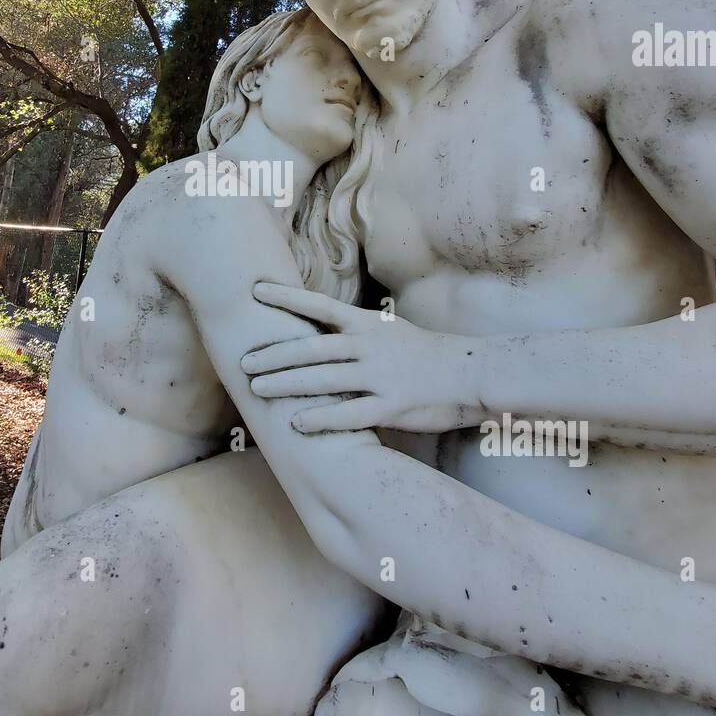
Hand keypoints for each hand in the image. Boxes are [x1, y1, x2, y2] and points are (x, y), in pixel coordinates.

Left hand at [242, 281, 484, 433]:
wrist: (472, 372)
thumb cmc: (425, 354)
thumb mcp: (390, 332)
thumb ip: (355, 333)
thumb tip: (319, 331)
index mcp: (367, 325)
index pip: (319, 305)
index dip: (286, 297)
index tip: (255, 290)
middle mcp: (369, 346)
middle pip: (312, 348)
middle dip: (274, 355)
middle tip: (243, 363)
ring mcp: (380, 376)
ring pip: (323, 379)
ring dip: (287, 384)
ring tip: (257, 390)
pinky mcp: (391, 405)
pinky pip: (349, 414)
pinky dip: (320, 419)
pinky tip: (297, 424)